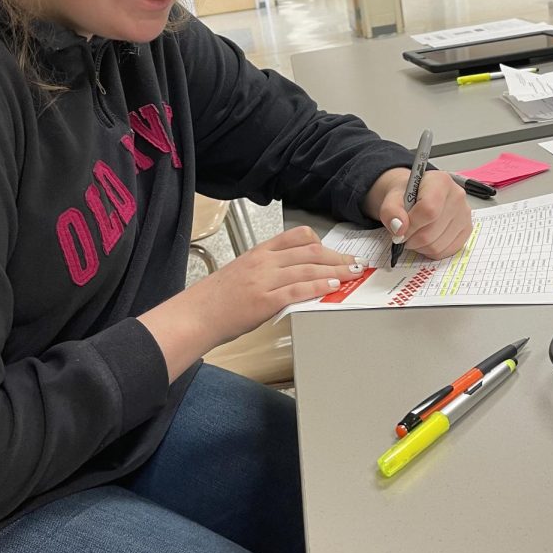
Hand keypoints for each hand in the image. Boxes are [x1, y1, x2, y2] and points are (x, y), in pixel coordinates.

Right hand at [187, 225, 365, 347]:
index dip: (323, 243)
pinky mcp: (265, 300)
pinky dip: (318, 286)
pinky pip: (298, 289)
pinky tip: (331, 286)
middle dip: (337, 258)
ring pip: (309, 268)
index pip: (297, 237)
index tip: (338, 252)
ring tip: (352, 274)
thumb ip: (268, 269)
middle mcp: (264, 261)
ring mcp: (265, 280)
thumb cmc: (218, 298)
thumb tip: (296, 272)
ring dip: (336, 271)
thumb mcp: (244, 272)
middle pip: (310, 251)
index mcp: (259, 252)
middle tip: (354, 264)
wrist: (197, 315)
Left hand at [363, 168, 471, 260]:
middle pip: (431, 231)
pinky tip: (426, 240)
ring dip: (420, 246)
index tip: (399, 230)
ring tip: (414, 235)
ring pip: (438, 245)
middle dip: (411, 239)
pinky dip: (431, 251)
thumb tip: (399, 229)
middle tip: (404, 234)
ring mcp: (465, 214)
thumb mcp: (392, 198)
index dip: (411, 225)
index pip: (428, 210)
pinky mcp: (467, 230)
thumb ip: (390, 211)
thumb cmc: (407, 195)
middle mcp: (457, 196)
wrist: (417, 196)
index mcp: (440, 182)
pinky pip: (446, 251)